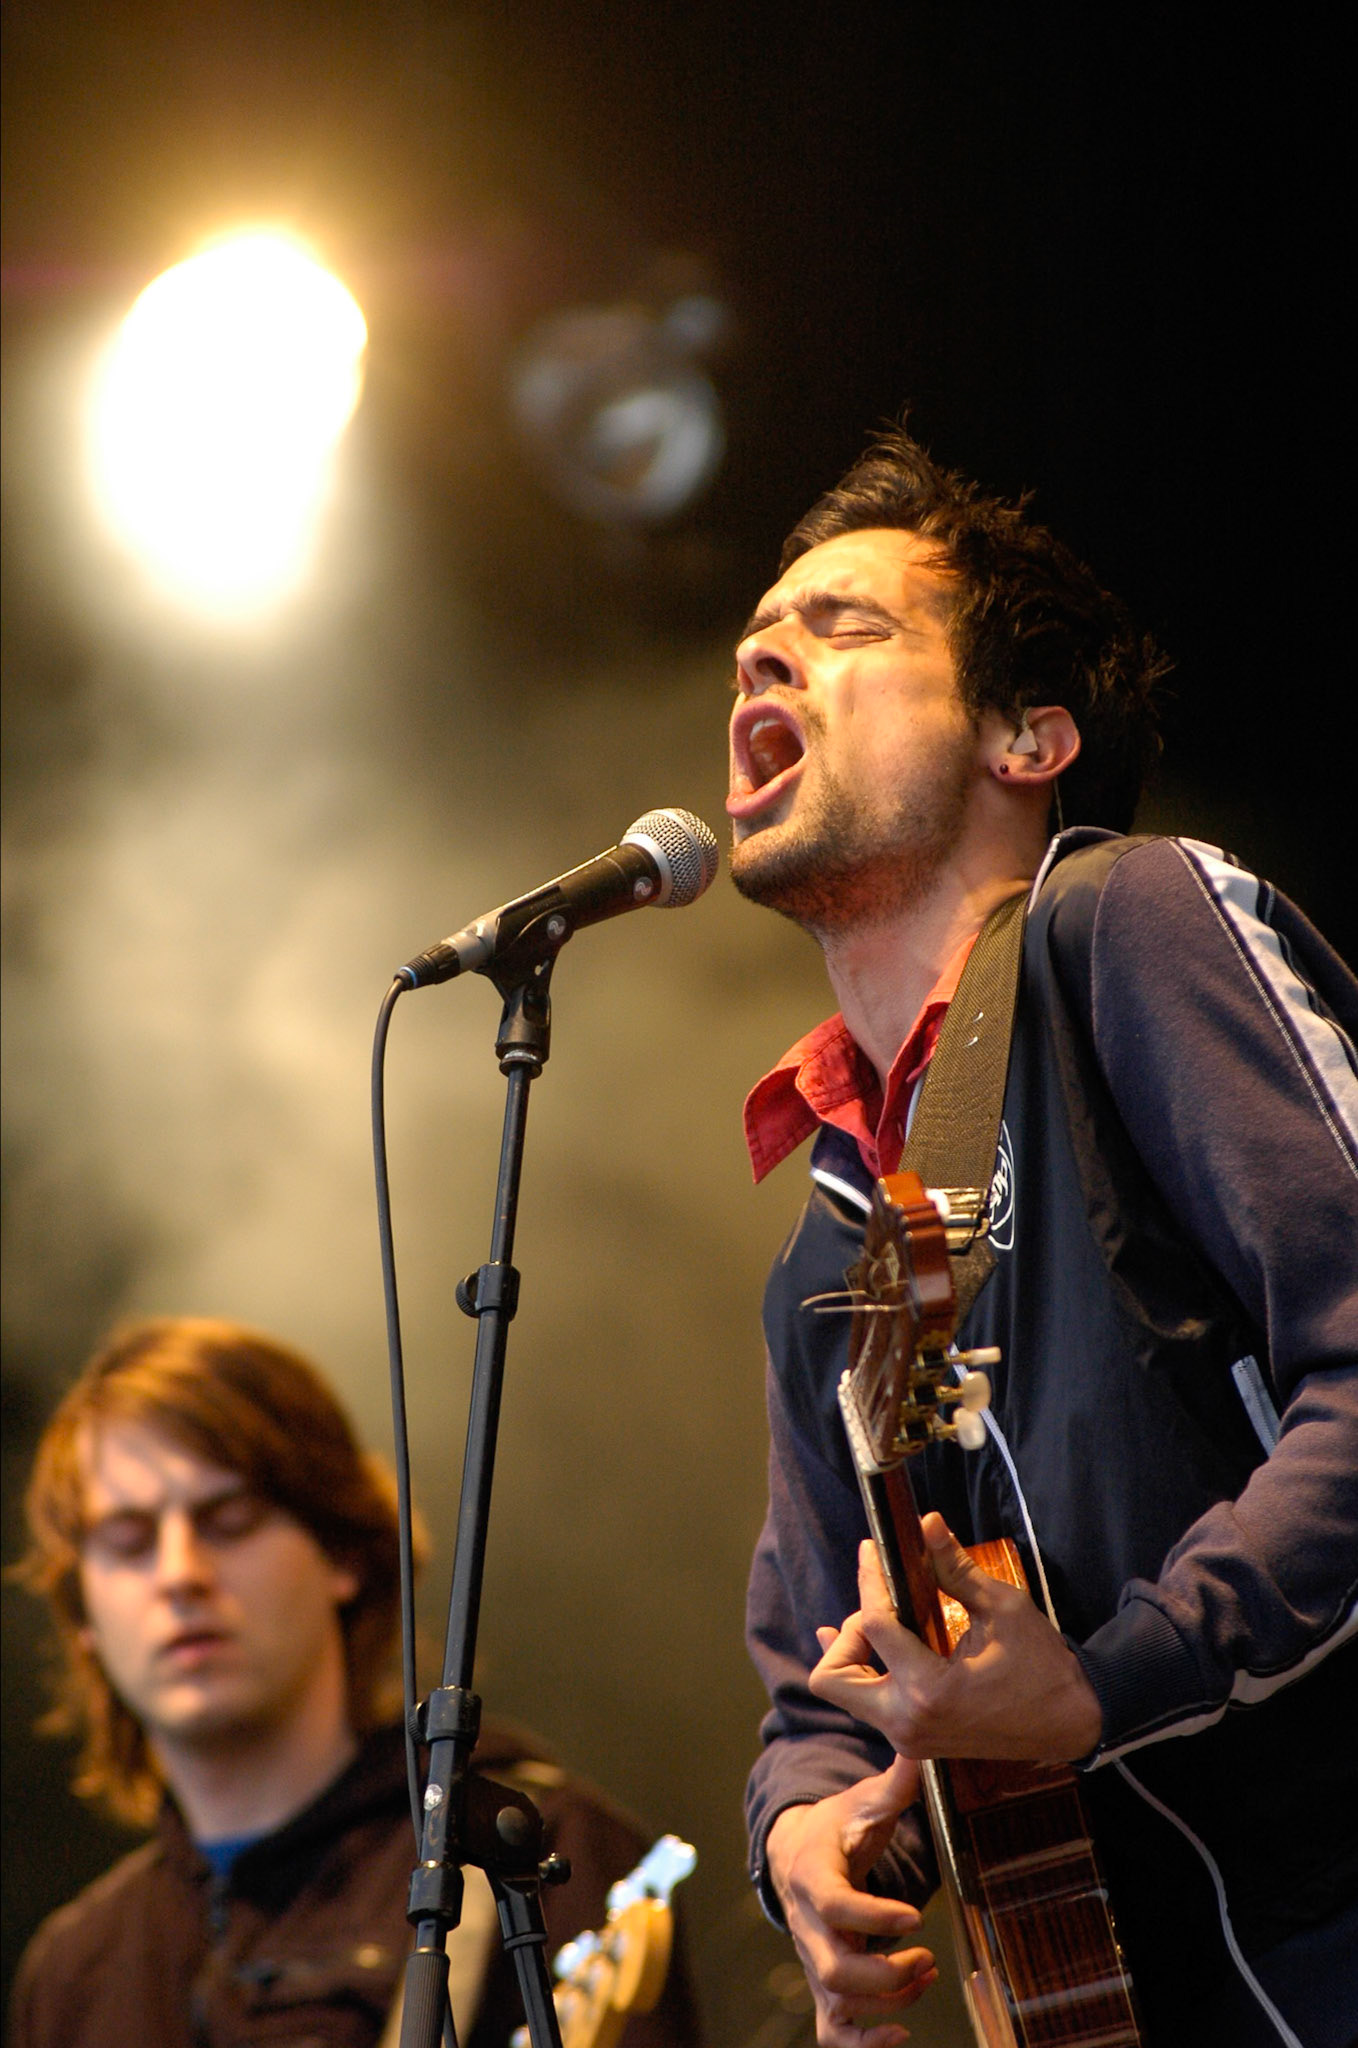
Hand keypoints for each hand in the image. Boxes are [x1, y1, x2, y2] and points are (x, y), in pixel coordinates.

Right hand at [765, 1754, 937, 2046]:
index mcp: (812, 1878)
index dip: (873, 1915)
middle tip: (927, 1958)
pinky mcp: (822, 1985)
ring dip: (889, 2002)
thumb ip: (893, 1783)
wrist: (793, 1854)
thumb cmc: (833, 1827)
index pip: (834, 1907)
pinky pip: (833, 2033)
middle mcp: (807, 1927)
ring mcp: (813, 1960)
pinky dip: (863, 2045)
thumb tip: (921, 1747)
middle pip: (834, 1969)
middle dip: (885, 1973)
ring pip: (838, 2004)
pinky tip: (901, 2032)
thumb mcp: (860, 1802)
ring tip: (926, 1975)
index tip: (916, 1914)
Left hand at [809, 1521, 1102, 1761]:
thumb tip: (926, 1523)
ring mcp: (908, 1737)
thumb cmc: (1043, 1666)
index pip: (874, 1626)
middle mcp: (907, 1721)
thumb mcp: (1002, 1609)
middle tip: (882, 1604)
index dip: (869, 1580)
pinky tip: (861, 1641)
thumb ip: (955, 1568)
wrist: (1071, 1722)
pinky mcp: (915, 1740)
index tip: (873, 1550)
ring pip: (843, 1693)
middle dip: (846, 1634)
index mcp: (928, 1691)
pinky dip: (862, 1671)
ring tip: (885, 1617)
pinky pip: (867, 1705)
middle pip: (831, 1677)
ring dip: (852, 1653)